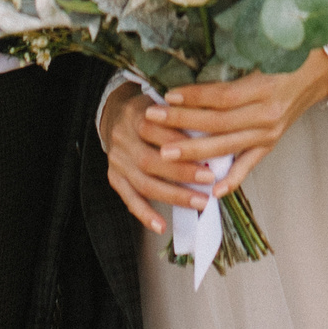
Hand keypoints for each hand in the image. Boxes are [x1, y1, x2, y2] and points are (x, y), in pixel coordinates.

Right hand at [100, 82, 216, 235]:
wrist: (114, 114)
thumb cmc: (150, 111)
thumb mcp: (164, 102)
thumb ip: (182, 117)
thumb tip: (213, 136)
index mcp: (134, 114)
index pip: (156, 130)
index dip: (181, 142)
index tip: (209, 150)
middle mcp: (122, 139)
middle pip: (150, 160)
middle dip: (182, 172)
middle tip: (210, 179)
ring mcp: (117, 160)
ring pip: (143, 183)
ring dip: (173, 196)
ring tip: (200, 202)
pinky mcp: (114, 177)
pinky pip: (129, 199)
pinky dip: (145, 214)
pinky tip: (161, 226)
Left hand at [148, 51, 327, 199]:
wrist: (319, 71)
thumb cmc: (288, 56)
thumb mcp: (263, 52)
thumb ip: (232, 63)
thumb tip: (192, 65)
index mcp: (265, 89)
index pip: (222, 97)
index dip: (194, 97)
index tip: (168, 94)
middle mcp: (267, 115)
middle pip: (218, 124)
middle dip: (182, 123)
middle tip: (153, 120)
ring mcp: (270, 133)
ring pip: (226, 146)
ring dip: (194, 151)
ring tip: (165, 151)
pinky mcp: (271, 144)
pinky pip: (248, 165)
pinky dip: (231, 179)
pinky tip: (212, 190)